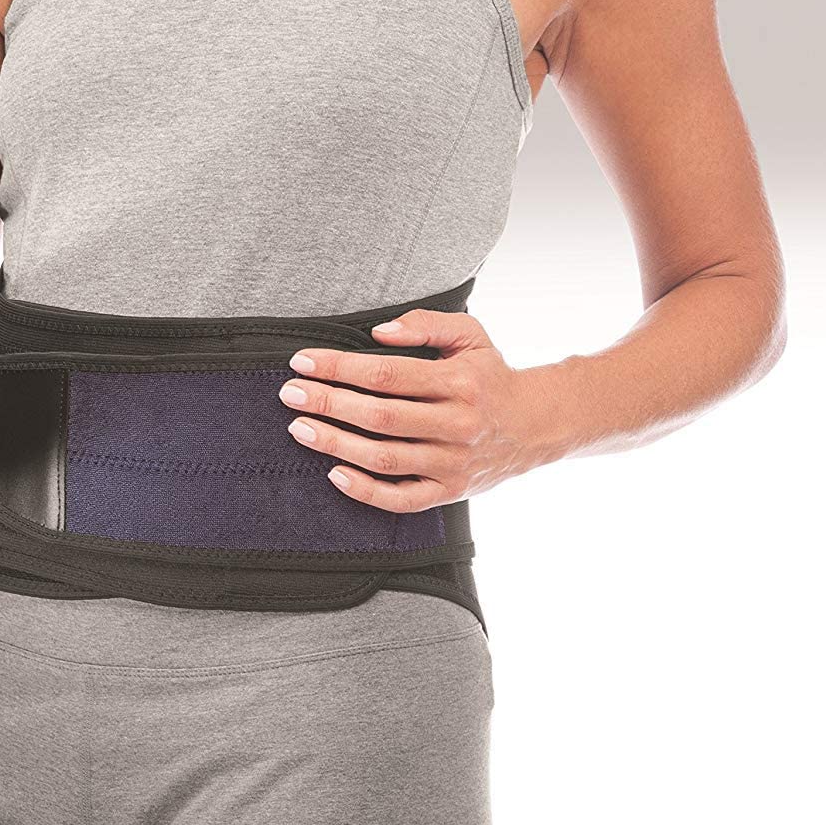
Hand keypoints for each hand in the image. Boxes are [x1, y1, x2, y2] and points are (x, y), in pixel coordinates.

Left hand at [277, 309, 555, 510]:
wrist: (535, 426)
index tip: (302, 362)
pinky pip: (401, 500)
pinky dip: (365, 491)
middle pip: (379, 417)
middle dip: (328, 404)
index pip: (386, 375)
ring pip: (384, 458)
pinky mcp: (449, 493)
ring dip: (336, 445)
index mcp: (459, 382)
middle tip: (290, 394)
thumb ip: (426, 324)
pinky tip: (333, 474)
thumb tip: (377, 333)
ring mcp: (452, 464)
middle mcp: (457, 425)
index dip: (339, 368)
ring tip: (300, 429)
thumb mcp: (470, 336)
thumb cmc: (489, 376)